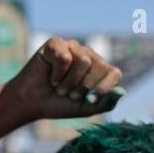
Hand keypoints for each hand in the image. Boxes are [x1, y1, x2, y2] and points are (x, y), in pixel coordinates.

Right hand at [0, 38, 122, 137]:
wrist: (32, 103)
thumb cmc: (58, 104)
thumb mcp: (85, 108)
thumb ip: (105, 103)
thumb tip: (122, 92)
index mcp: (98, 70)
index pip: (114, 73)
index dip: (104, 87)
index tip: (90, 99)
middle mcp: (88, 55)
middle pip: (98, 66)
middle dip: (82, 86)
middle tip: (68, 94)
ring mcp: (72, 47)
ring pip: (84, 60)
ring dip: (68, 81)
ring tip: (58, 86)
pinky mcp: (56, 43)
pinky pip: (65, 57)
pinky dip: (57, 73)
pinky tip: (50, 76)